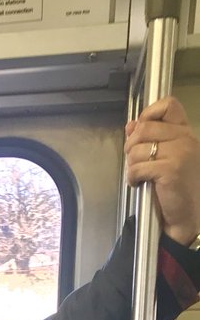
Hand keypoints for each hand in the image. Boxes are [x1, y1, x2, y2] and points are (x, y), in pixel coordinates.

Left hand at [125, 96, 199, 245]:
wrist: (189, 214)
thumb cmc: (176, 188)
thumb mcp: (165, 158)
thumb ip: (150, 139)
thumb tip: (131, 124)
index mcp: (185, 133)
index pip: (168, 105)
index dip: (148, 115)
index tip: (141, 133)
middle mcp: (185, 139)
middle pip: (144, 128)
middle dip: (131, 145)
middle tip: (134, 161)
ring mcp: (180, 153)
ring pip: (137, 149)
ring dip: (131, 165)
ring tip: (139, 175)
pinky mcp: (171, 170)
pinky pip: (137, 168)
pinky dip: (132, 178)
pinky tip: (139, 184)